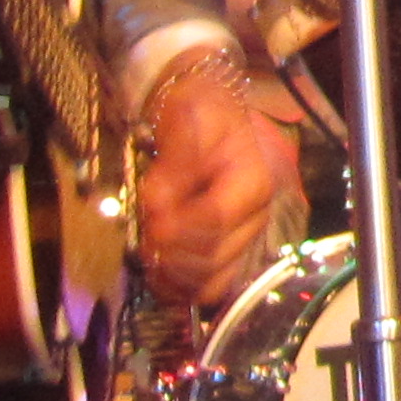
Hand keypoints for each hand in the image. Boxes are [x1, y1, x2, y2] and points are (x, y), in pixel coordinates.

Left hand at [133, 46, 301, 308]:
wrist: (205, 112)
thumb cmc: (199, 113)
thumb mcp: (187, 120)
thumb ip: (175, 163)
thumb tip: (158, 204)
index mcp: (254, 182)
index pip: (216, 220)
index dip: (178, 226)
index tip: (150, 219)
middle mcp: (255, 217)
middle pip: (213, 257)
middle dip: (171, 252)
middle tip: (145, 236)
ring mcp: (242, 238)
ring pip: (211, 281)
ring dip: (174, 275)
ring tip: (150, 255)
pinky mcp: (227, 252)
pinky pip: (209, 287)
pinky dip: (181, 288)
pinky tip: (158, 275)